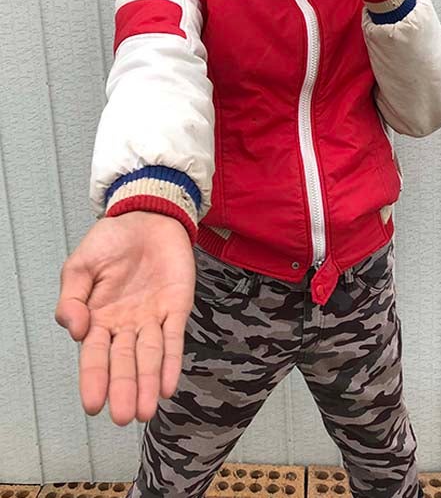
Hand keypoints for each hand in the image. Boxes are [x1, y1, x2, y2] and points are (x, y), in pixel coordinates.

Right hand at [55, 211, 194, 425]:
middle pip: (124, 362)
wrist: (147, 215)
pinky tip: (170, 385)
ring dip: (149, 383)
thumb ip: (73, 297)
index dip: (94, 378)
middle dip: (124, 389)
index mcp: (99, 318)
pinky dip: (172, 362)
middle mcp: (126, 325)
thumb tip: (74, 329)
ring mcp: (153, 318)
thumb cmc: (111, 241)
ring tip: (146, 411)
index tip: (93, 404)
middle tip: (124, 416)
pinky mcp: (176, 308)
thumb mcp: (80, 265)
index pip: (95, 355)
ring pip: (150, 357)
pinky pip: (174, 338)